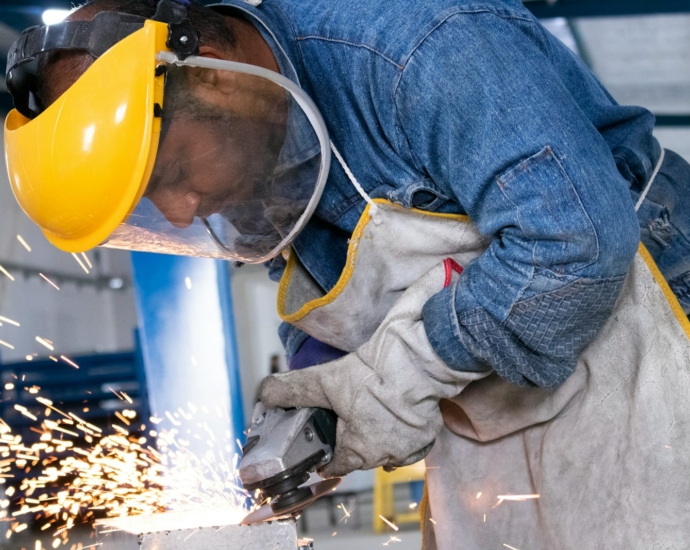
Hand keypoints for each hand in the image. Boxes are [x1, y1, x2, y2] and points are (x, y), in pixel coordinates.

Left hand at [260, 261, 489, 476]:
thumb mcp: (324, 380)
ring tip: (370, 415)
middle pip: (362, 456)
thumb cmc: (375, 374)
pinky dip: (403, 431)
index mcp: (358, 451)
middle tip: (345, 419)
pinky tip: (396, 414)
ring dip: (379, 436)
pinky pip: (412, 440)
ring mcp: (412, 446)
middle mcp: (387, 456)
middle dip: (352, 441)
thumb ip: (293, 390)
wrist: (420, 359)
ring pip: (388, 449)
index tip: (321, 450)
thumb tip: (264, 393)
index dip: (325, 456)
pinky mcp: (431, 430)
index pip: (336, 465)